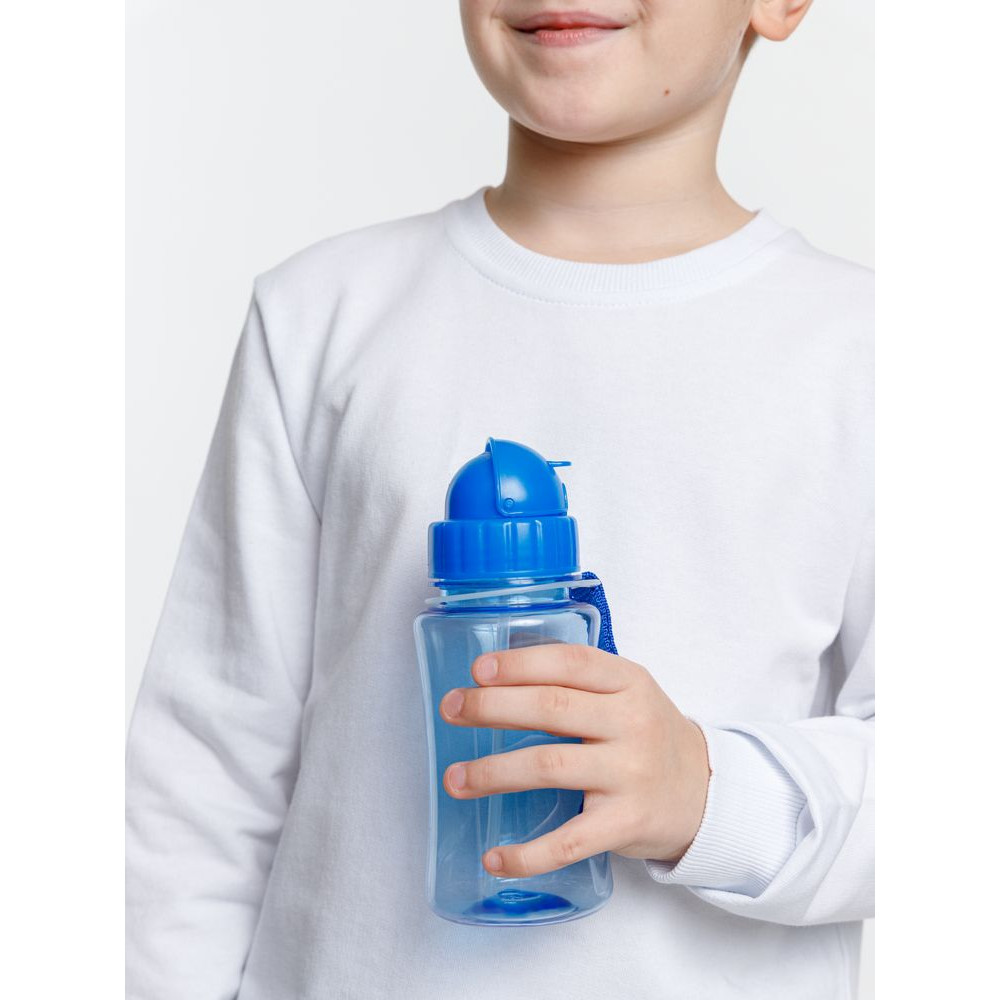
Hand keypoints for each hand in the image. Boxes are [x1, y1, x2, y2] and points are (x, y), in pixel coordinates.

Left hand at [438, 643, 709, 878]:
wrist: (705, 793)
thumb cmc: (648, 736)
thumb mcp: (628, 693)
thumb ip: (578, 680)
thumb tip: (496, 675)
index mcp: (629, 682)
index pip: (569, 662)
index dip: (520, 664)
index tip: (478, 670)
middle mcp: (632, 723)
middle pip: (551, 708)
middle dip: (491, 707)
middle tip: (452, 710)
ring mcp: (630, 774)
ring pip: (549, 766)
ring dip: (492, 772)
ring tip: (456, 778)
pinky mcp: (626, 823)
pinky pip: (570, 841)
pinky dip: (528, 853)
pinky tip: (496, 857)